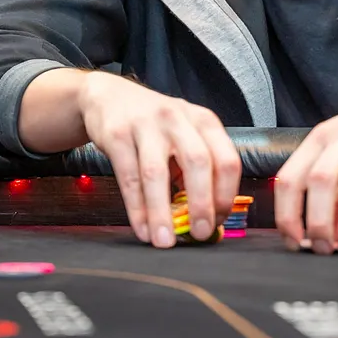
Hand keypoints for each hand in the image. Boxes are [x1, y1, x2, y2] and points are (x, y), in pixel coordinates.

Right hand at [77, 72, 239, 247]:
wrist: (109, 96)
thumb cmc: (155, 126)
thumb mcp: (184, 136)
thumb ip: (197, 172)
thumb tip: (209, 222)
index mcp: (204, 121)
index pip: (227, 160)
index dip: (226, 195)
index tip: (219, 222)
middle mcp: (178, 118)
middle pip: (198, 162)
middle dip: (201, 203)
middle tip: (200, 234)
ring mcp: (146, 124)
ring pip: (157, 172)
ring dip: (161, 211)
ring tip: (164, 241)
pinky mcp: (117, 134)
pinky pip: (128, 176)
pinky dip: (136, 208)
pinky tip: (141, 228)